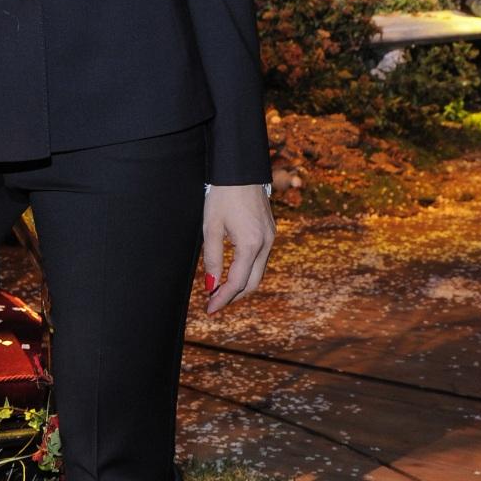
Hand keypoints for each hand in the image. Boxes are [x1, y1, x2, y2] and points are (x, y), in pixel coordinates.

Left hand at [203, 183, 274, 313]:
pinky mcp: (270, 232)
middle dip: (233, 297)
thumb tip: (211, 285)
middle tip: (213, 304)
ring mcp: (271, 238)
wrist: (241, 170)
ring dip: (240, 285)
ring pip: (258, 272)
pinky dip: (247, 271)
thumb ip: (212, 259)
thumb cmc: (222, 196)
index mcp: (251, 244)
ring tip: (219, 291)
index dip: (222, 298)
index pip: (237, 282)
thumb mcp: (211, 227)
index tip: (209, 310)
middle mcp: (266, 244)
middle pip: (252, 283)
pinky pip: (260, 260)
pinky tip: (232, 272)